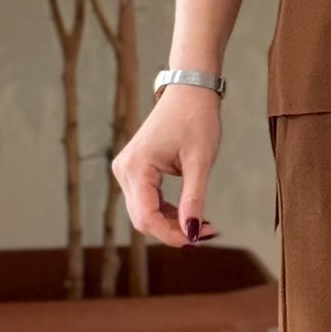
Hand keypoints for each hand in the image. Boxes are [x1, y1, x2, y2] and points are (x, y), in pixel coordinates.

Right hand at [112, 85, 222, 247]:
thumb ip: (194, 198)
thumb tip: (192, 232)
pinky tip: (190, 215)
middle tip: (206, 234)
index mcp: (136, 167)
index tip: (198, 240)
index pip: (146, 216)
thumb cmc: (196, 119)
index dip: (170, 234)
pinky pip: (148, 201)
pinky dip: (168, 212)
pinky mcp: (136, 171)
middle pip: (142, 218)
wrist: (189, 91)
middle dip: (172, 231)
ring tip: (203, 226)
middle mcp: (125, 171)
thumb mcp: (200, 161)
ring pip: (145, 212)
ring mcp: (127, 171)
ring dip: (171, 223)